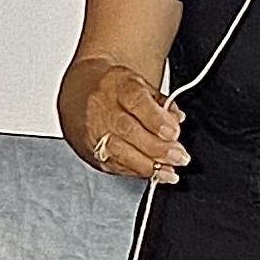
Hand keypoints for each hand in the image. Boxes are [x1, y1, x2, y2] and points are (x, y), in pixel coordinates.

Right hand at [68, 61, 187, 182]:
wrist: (81, 95)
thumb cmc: (116, 90)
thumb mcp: (141, 85)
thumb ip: (162, 103)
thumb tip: (177, 119)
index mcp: (119, 86)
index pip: (136, 102)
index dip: (156, 120)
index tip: (173, 133)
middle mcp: (103, 109)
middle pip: (128, 130)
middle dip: (157, 148)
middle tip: (179, 156)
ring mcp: (95, 132)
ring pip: (119, 152)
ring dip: (148, 166)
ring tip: (169, 172)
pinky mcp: (92, 151)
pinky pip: (114, 165)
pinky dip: (137, 172)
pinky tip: (155, 174)